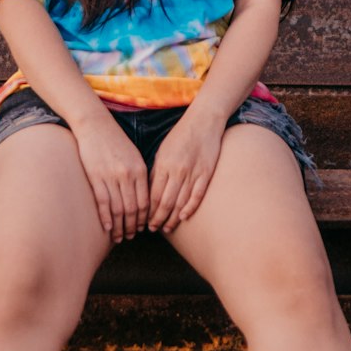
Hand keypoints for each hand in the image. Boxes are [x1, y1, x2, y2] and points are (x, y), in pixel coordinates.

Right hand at [72, 115, 149, 242]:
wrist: (95, 125)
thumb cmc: (115, 141)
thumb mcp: (133, 156)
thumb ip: (139, 176)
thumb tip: (143, 198)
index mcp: (139, 170)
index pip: (145, 201)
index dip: (144, 218)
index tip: (142, 228)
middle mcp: (127, 175)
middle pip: (133, 208)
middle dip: (133, 226)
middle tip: (131, 236)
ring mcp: (111, 177)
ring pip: (118, 209)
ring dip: (119, 226)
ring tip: (119, 236)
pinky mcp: (96, 177)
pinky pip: (103, 202)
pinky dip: (106, 217)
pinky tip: (107, 228)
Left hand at [147, 111, 224, 234]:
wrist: (204, 121)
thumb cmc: (180, 136)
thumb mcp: (163, 151)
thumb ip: (156, 171)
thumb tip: (148, 192)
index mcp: (163, 164)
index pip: (153, 194)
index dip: (148, 210)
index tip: (144, 220)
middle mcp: (177, 170)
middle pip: (166, 201)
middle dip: (158, 218)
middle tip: (153, 229)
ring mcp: (193, 172)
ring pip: (180, 201)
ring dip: (172, 217)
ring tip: (167, 227)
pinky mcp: (206, 173)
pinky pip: (197, 195)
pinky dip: (190, 207)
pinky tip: (183, 217)